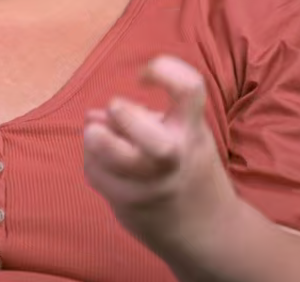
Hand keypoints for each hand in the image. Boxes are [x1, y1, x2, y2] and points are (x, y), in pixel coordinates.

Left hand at [83, 56, 239, 254]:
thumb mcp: (185, 135)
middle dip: (126, 117)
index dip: (164, 69)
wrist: (207, 231)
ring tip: (94, 133)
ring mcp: (150, 184)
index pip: (190, 89)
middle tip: (115, 107)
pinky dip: (92, 161)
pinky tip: (100, 161)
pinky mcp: (128, 205)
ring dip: (95, 138)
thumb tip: (93, 115)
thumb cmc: (190, 169)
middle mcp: (174, 157)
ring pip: (114, 158)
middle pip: (154, 141)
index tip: (144, 75)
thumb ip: (145, 118)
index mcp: (192, 131)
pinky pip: (96, 174)